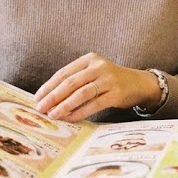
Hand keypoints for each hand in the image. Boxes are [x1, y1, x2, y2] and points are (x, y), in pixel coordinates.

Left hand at [35, 53, 160, 121]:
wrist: (139, 83)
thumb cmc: (110, 80)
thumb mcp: (94, 72)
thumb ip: (76, 80)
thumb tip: (49, 97)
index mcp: (89, 59)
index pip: (64, 73)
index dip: (49, 86)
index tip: (37, 98)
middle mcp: (99, 67)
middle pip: (71, 82)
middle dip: (53, 96)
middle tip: (41, 108)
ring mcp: (108, 80)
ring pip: (81, 93)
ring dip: (65, 105)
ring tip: (53, 115)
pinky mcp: (116, 93)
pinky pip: (94, 103)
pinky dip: (81, 112)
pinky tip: (71, 118)